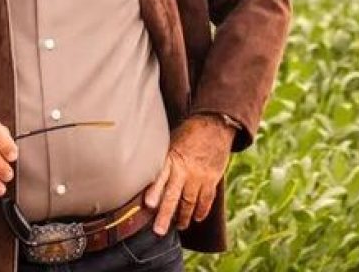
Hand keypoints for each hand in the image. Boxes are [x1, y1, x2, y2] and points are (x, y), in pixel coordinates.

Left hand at [145, 114, 235, 233]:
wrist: (214, 126)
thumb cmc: (188, 134)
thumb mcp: (170, 143)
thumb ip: (162, 161)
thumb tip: (144, 175)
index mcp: (171, 159)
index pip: (161, 177)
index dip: (154, 191)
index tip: (148, 204)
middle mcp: (184, 170)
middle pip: (174, 196)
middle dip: (165, 215)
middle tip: (159, 231)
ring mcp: (199, 176)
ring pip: (190, 202)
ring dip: (183, 217)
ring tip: (178, 226)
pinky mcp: (211, 179)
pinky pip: (206, 199)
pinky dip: (201, 211)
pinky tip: (197, 218)